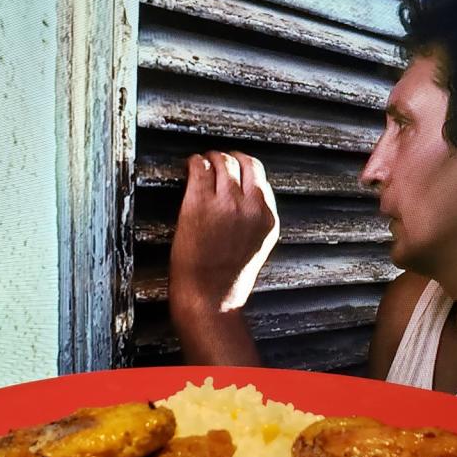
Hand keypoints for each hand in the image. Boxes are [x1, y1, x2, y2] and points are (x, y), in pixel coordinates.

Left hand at [169, 151, 279, 313]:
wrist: (208, 298)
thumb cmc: (226, 280)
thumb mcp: (256, 247)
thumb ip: (256, 220)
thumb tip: (247, 198)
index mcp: (268, 219)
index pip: (261, 179)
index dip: (245, 171)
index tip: (234, 171)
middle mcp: (251, 207)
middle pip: (244, 163)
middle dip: (229, 159)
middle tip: (216, 162)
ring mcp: (226, 203)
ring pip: (221, 161)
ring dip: (210, 159)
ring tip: (201, 163)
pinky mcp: (199, 203)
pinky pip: (199, 167)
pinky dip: (193, 162)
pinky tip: (189, 166)